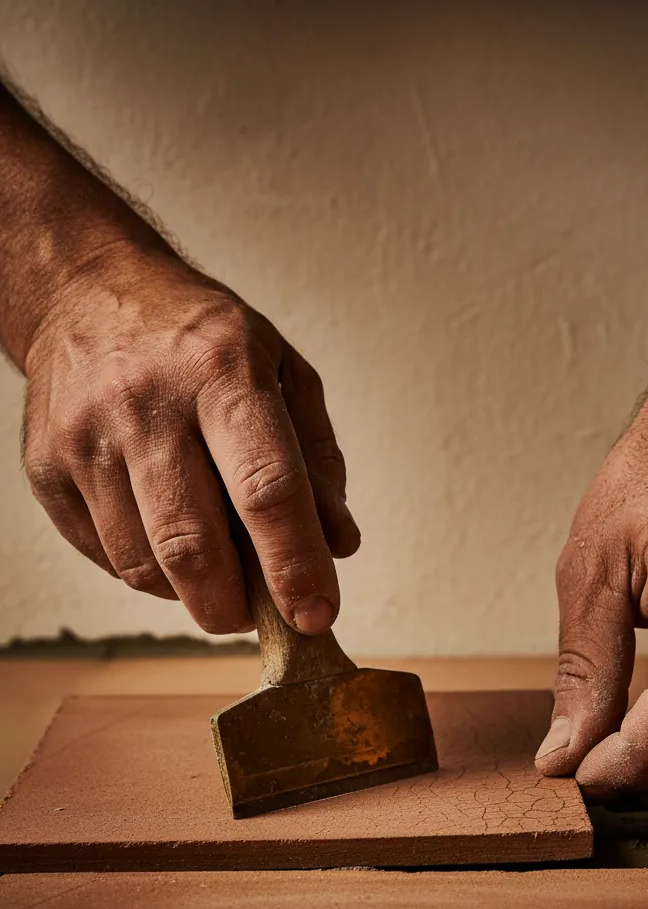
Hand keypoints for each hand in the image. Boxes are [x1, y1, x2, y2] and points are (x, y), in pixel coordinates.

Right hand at [22, 243, 358, 634]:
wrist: (88, 293)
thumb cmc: (201, 340)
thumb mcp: (282, 372)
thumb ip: (318, 460)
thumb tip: (338, 545)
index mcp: (222, 373)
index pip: (266, 489)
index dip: (294, 564)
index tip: (316, 615)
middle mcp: (146, 405)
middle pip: (192, 544)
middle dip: (235, 605)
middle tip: (263, 613)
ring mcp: (86, 439)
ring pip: (143, 563)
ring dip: (192, 592)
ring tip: (219, 572)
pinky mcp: (47, 469)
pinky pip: (106, 556)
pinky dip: (149, 571)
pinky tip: (168, 539)